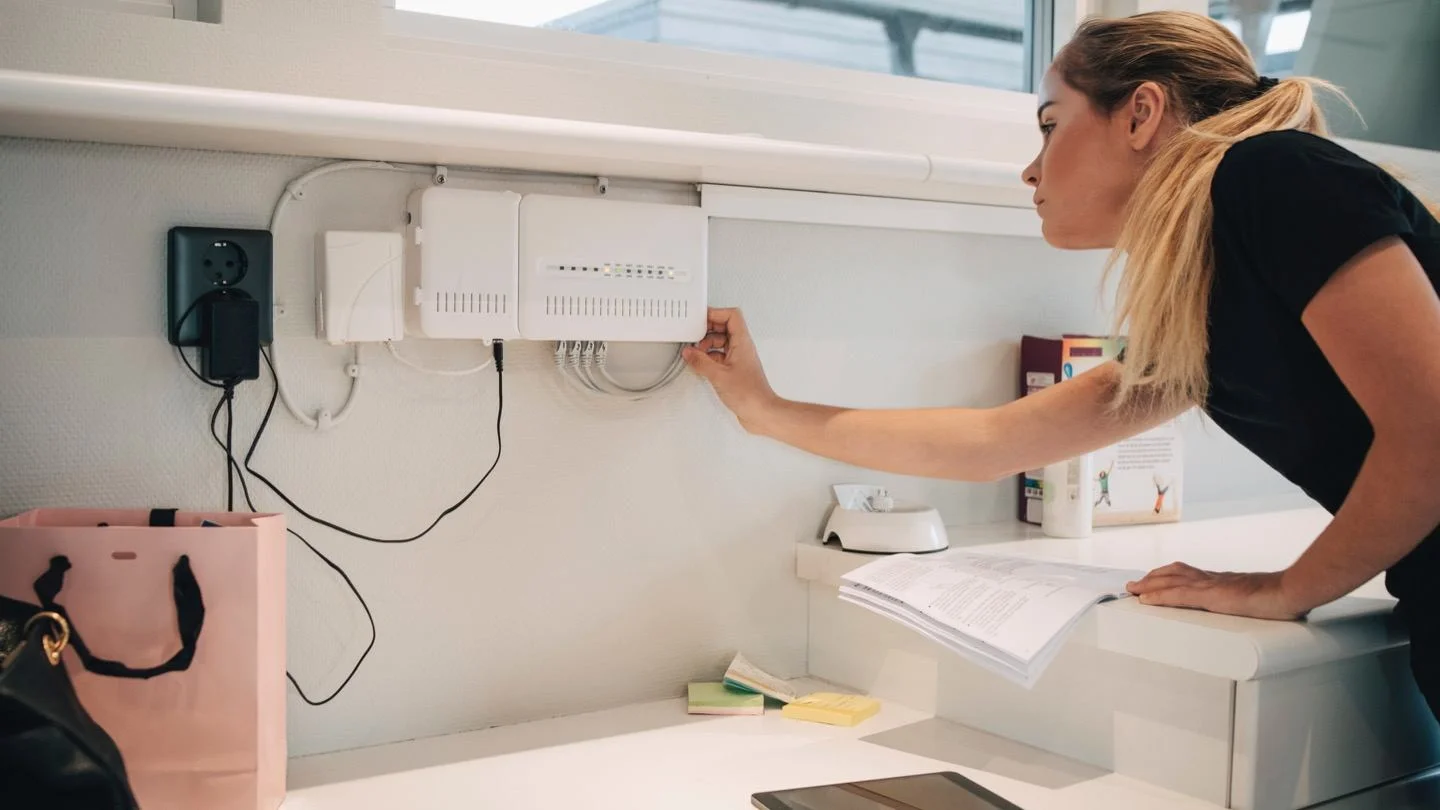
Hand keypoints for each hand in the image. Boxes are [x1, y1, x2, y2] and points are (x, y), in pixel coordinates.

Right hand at [683, 307, 779, 432]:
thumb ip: (700, 362)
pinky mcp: (735, 370)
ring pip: (721, 342)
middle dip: (707, 330)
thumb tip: (689, 353)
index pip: (731, 315)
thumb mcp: (718, 375)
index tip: (700, 319)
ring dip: (707, 345)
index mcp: (742, 342)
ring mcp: (739, 359)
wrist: (761, 412)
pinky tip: (701, 365)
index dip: (715, 313)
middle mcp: (742, 348)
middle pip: (724, 327)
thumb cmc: (750, 395)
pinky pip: (720, 356)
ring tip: (696, 353)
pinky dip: (709, 358)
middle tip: (694, 337)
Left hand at [1126, 563, 1306, 620]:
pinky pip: (1178, 595)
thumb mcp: (1259, 602)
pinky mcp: (1211, 596)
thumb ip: (1250, 606)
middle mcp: (1213, 579)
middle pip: (1174, 573)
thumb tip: (1254, 614)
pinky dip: (1158, 596)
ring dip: (1148, 585)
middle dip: (1152, 578)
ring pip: (1170, 581)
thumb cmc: (1283, 598)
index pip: (1190, 574)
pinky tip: (1145, 599)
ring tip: (1132, 591)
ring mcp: (1211, 586)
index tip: (1156, 579)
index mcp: (1223, 581)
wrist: (1293, 591)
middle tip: (1135, 584)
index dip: (1170, 576)